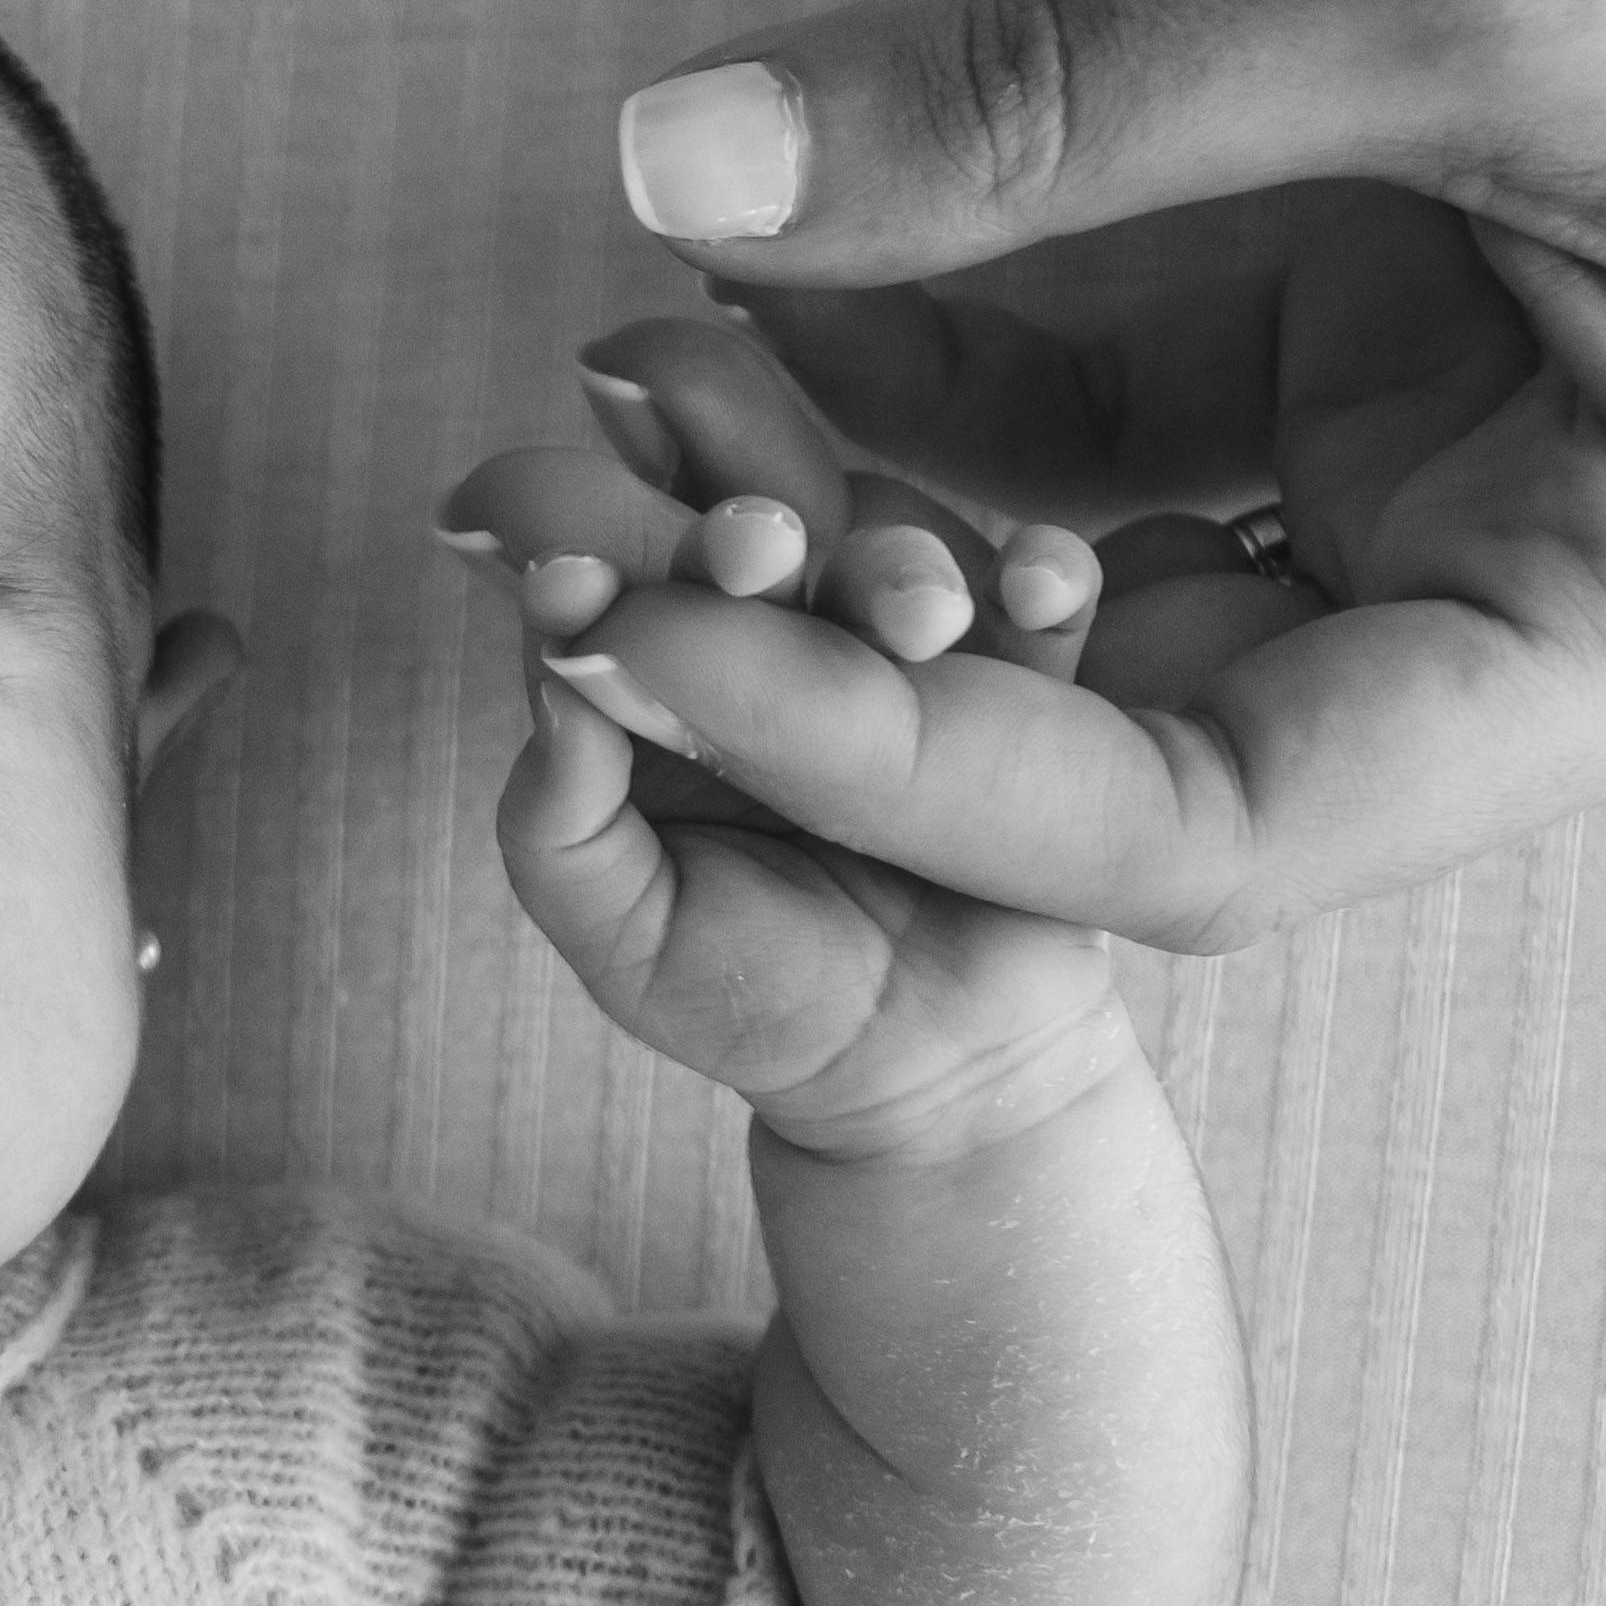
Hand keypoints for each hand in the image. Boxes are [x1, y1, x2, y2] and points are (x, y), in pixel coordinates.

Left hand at [443, 323, 1137, 1159]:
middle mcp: (775, 633)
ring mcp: (901, 644)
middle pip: (754, 546)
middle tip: (751, 548)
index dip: (590, 564)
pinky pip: (1042, 611)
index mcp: (657, 681)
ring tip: (915, 614)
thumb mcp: (627, 942)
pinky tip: (1039, 579)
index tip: (575, 572)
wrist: (932, 1068)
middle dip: (747, 537)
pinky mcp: (1024, 669)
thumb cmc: (756, 998)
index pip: (612, 592)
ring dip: (899, 569)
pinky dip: (1049, 583)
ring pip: (895, 565)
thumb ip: (559, 830)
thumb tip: (556, 689)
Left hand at [568, 0, 1605, 943]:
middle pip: (1129, 744)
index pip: (1212, 820)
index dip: (905, 761)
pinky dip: (931, 373)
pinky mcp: (1404, 345)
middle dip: (837, 654)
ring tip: (598, 396)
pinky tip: (736, 287)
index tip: (637, 635)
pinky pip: (1121, 419)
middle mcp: (1565, 612)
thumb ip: (1063, 86)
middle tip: (543, 539)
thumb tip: (671, 162)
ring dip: (850, 507)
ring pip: (1098, 581)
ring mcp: (1479, 485)